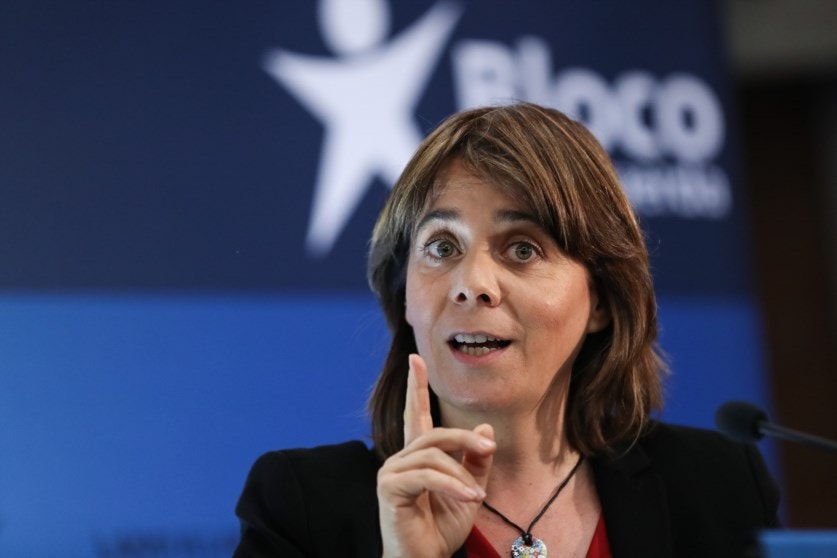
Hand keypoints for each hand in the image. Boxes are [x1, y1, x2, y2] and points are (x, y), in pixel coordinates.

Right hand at [377, 354, 495, 557]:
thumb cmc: (442, 529)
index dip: (417, 386)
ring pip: (432, 454)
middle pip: (434, 433)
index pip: (416, 415)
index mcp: (417, 457)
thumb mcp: (470, 491)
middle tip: (489, 448)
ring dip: (460, 471)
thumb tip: (486, 429)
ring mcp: (391, 471)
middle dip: (465, 439)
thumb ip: (476, 461)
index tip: (416, 359)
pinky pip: (426, 475)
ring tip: (476, 493)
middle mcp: (400, 459)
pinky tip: (469, 496)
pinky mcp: (389, 487)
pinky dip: (451, 484)